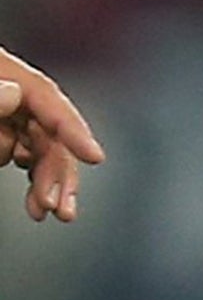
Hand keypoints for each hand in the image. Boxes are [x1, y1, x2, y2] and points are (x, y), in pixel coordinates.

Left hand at [0, 47, 104, 221]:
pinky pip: (23, 153)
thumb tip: (15, 93)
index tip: (97, 157)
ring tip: (44, 212)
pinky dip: (32, 179)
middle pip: (45, 127)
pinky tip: (35, 199)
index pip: (43, 93)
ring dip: (45, 181)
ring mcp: (2, 113)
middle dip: (55, 169)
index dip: (72, 126)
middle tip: (56, 206)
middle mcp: (3, 87)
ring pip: (37, 146)